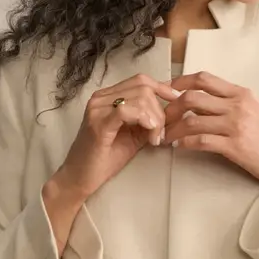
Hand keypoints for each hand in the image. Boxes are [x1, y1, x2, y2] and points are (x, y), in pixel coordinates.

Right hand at [53, 73, 180, 199]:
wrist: (80, 178)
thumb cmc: (105, 158)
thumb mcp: (134, 135)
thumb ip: (149, 120)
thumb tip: (173, 111)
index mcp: (108, 97)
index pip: (141, 80)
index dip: (163, 88)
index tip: (177, 103)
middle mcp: (101, 98)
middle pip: (143, 87)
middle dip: (160, 110)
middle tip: (160, 134)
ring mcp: (97, 109)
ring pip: (139, 98)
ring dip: (155, 119)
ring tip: (154, 139)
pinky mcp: (98, 123)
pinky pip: (126, 110)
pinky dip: (144, 121)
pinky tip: (149, 136)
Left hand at [162, 71, 258, 194]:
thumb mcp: (253, 110)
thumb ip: (229, 103)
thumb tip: (200, 102)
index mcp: (240, 94)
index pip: (204, 79)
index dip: (180, 82)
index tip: (167, 91)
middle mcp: (237, 106)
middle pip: (192, 98)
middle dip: (170, 108)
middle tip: (161, 118)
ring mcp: (235, 126)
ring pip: (192, 121)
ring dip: (173, 129)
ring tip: (164, 136)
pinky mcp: (234, 146)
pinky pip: (201, 141)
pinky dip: (185, 143)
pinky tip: (178, 146)